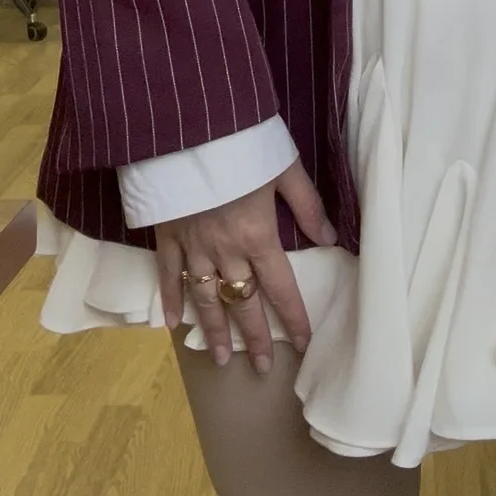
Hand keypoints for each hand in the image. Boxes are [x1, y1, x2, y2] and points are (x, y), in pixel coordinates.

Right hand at [154, 158, 336, 374]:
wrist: (191, 127)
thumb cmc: (244, 142)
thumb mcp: (285, 167)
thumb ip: (307, 205)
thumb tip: (329, 239)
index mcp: (258, 235)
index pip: (281, 287)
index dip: (293, 317)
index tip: (304, 343)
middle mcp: (226, 250)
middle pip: (242, 302)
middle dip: (253, 337)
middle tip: (260, 368)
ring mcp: (193, 246)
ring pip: (204, 299)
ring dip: (213, 331)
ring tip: (218, 360)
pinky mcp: (167, 234)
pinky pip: (167, 274)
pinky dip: (169, 299)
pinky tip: (171, 324)